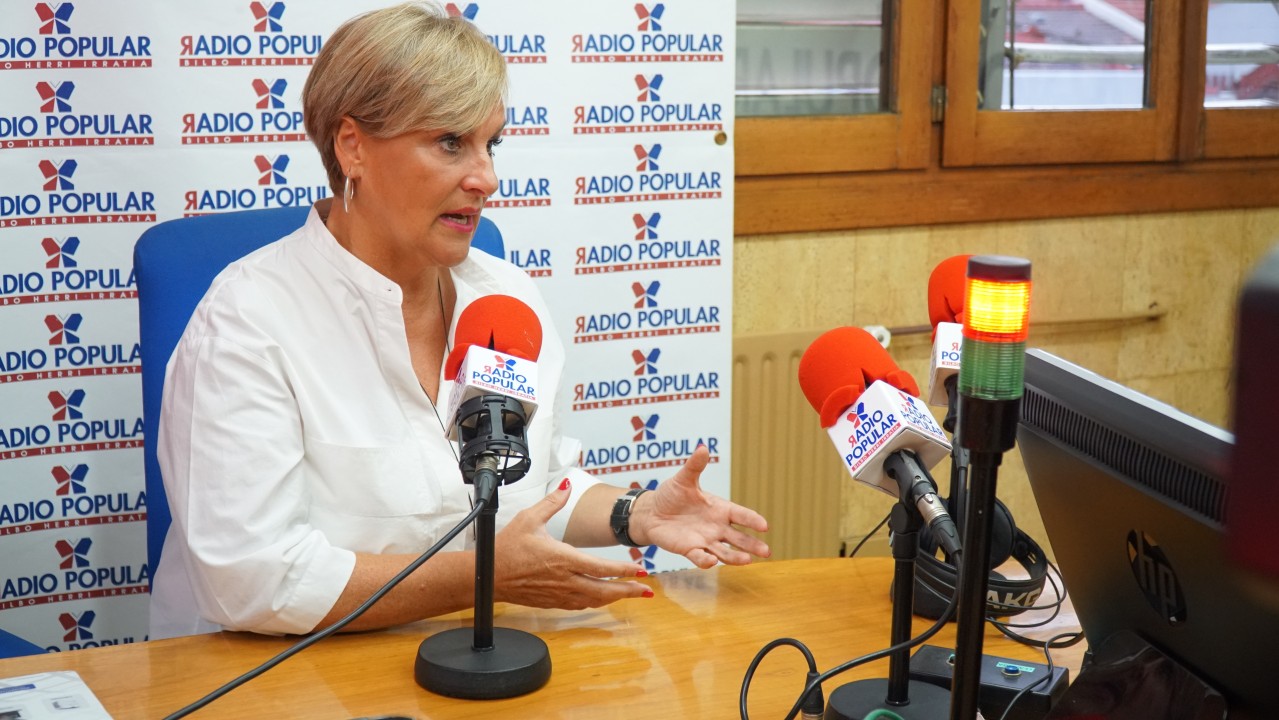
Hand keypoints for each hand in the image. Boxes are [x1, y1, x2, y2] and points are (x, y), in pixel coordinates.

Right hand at [494, 480, 651, 609]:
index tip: (641, 571)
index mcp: (563, 559)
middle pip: (604, 591)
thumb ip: (552, 502)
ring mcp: (559, 594)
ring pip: (594, 601)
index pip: (602, 568)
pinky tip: (603, 598)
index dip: (624, 571)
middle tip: (646, 590)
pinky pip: (580, 605)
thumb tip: (566, 484)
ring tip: (631, 594)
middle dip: (628, 591)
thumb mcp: (529, 518)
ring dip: (615, 599)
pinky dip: (596, 602)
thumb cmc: (506, 548)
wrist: (487, 576)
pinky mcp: (552, 602)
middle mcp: (565, 580)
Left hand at [630, 445, 770, 567]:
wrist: (652, 512)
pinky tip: (711, 562)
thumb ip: (694, 466)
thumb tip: (703, 448)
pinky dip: (705, 560)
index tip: (764, 525)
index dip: (752, 520)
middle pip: (739, 538)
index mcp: (719, 509)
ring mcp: (704, 540)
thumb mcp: (683, 479)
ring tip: (747, 561)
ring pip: (724, 552)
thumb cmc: (671, 494)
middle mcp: (716, 527)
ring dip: (735, 557)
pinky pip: (700, 557)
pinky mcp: (689, 549)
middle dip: (752, 545)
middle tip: (766, 552)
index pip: (740, 515)